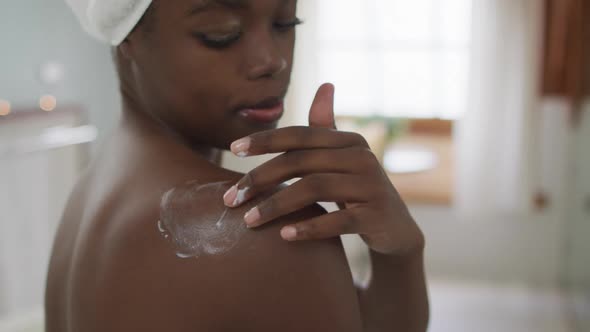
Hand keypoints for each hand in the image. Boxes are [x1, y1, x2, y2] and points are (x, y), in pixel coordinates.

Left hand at [222, 83, 423, 255]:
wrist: (395, 228)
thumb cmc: (357, 189)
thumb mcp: (343, 157)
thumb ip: (327, 127)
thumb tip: (326, 84)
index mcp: (348, 140)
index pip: (300, 135)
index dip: (265, 139)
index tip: (233, 148)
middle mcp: (361, 157)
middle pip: (300, 162)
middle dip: (261, 179)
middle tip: (231, 199)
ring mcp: (370, 185)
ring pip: (314, 188)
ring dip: (276, 205)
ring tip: (249, 221)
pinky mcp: (375, 215)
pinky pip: (337, 220)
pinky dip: (309, 228)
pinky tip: (284, 236)